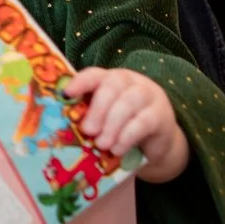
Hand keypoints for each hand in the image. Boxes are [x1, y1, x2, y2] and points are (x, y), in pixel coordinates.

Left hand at [62, 68, 189, 182]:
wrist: (154, 145)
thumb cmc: (121, 129)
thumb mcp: (103, 122)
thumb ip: (88, 119)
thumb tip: (63, 130)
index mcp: (111, 80)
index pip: (95, 74)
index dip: (81, 82)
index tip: (67, 94)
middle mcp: (131, 82)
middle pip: (113, 84)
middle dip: (98, 108)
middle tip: (88, 131)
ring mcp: (148, 95)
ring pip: (130, 101)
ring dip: (112, 124)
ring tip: (102, 145)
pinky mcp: (161, 115)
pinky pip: (144, 121)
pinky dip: (128, 136)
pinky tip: (118, 149)